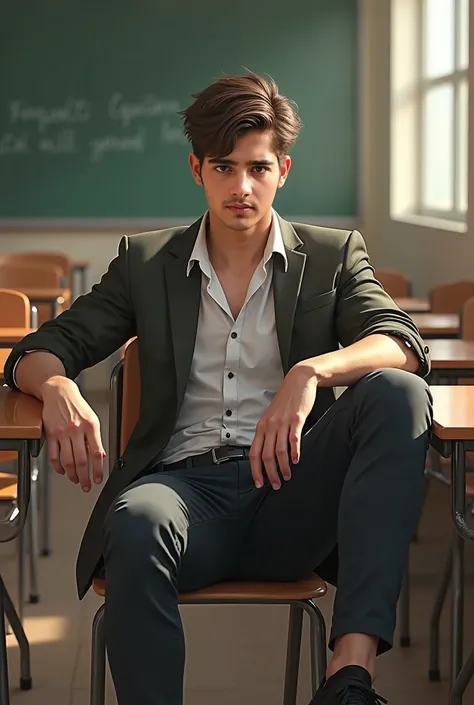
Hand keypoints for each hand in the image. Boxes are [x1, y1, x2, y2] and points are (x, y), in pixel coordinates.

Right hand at [40, 377, 105, 491]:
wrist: (59, 392)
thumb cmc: (77, 406)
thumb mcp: (93, 419)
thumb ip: (96, 438)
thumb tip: (101, 455)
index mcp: (91, 426)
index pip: (96, 453)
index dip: (98, 469)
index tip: (98, 478)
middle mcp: (77, 430)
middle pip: (81, 460)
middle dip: (84, 477)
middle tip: (86, 485)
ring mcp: (62, 433)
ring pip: (67, 460)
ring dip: (72, 474)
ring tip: (76, 480)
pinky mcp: (51, 434)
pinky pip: (54, 456)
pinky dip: (58, 467)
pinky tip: (63, 471)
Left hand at [249, 364, 316, 490]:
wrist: (298, 381)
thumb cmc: (286, 400)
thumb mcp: (272, 416)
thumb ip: (269, 433)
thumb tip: (268, 453)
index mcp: (261, 426)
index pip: (254, 452)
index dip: (255, 470)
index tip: (259, 483)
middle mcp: (269, 425)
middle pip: (266, 455)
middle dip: (270, 473)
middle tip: (276, 484)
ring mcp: (282, 422)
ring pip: (279, 450)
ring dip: (282, 467)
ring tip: (287, 476)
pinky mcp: (296, 419)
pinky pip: (293, 439)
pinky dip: (294, 452)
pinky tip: (295, 460)